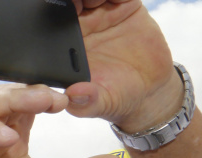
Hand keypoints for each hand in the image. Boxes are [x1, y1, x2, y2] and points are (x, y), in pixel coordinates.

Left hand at [67, 0, 182, 131]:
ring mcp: (102, 13)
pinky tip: (121, 0)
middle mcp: (81, 25)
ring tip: (99, 2)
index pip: (53, 20)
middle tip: (82, 4)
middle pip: (72, 1)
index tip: (65, 9)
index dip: (56, 10)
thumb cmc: (116, 96)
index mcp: (65, 45)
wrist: (148, 90)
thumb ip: (85, 101)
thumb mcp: (99, 104)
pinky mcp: (126, 6)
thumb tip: (73, 95)